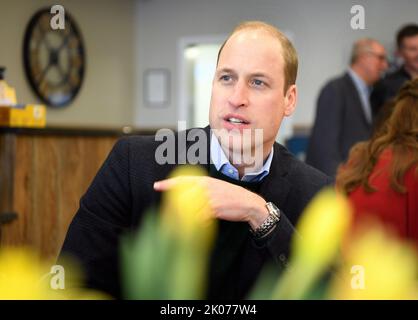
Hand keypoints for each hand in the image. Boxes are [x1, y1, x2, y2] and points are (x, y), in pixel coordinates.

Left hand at [154, 176, 268, 229]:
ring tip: (174, 223)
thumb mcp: (216, 187)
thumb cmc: (231, 197)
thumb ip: (202, 189)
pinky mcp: (214, 209)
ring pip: (189, 207)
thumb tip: (188, 194)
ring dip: (181, 216)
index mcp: (205, 180)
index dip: (168, 183)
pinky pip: (199, 217)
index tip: (157, 186)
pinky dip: (193, 223)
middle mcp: (205, 187)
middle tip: (164, 212)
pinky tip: (191, 227)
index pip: (183, 180)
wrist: (248, 203)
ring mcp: (209, 197)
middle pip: (182, 194)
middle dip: (171, 204)